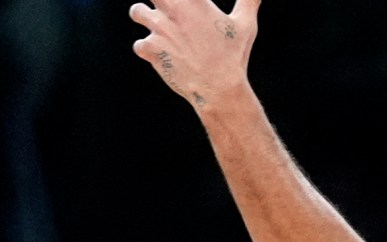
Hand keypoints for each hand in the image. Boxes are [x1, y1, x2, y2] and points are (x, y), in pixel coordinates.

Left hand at [130, 0, 260, 108]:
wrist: (218, 88)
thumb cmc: (233, 55)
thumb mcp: (245, 24)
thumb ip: (250, 1)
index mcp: (193, 0)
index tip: (184, 5)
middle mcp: (172, 9)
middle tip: (167, 8)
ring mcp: (158, 29)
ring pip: (136, 11)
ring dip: (144, 15)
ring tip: (159, 26)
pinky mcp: (150, 50)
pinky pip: (139, 44)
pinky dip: (147, 48)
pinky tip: (161, 53)